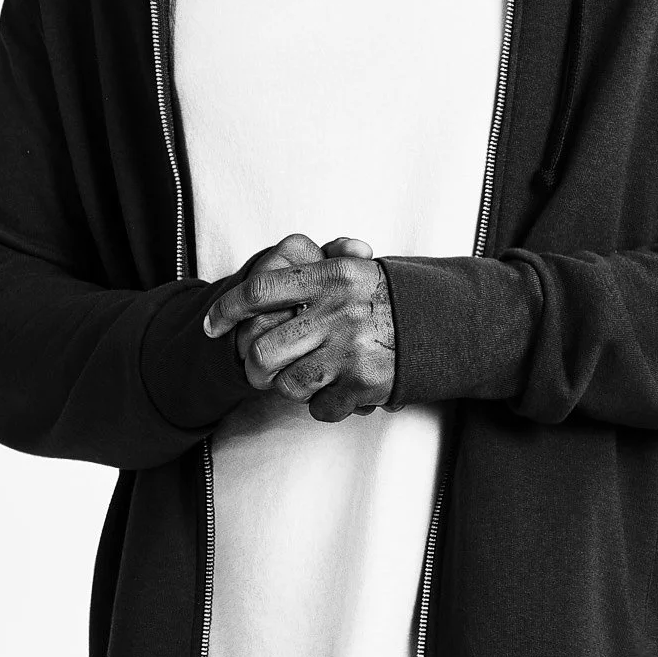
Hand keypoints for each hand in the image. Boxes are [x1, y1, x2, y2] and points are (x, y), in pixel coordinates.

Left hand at [204, 240, 395, 422]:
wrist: (445, 325)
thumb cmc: (388, 298)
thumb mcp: (359, 267)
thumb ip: (320, 258)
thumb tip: (286, 248)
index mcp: (331, 276)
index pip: (260, 291)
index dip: (227, 310)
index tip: (211, 325)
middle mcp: (338, 312)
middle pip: (263, 350)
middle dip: (253, 367)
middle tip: (258, 369)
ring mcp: (351, 350)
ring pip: (288, 384)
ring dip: (289, 387)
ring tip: (304, 377)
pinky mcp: (365, 383)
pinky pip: (320, 408)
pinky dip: (324, 405)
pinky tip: (337, 390)